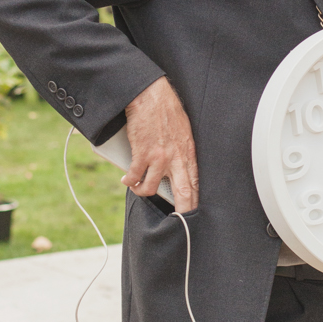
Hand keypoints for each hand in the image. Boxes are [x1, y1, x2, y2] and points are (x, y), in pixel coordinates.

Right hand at [121, 78, 198, 211]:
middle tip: (180, 225)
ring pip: (151, 188)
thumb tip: (176, 170)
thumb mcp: (182, 133)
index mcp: (189, 153)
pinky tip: (126, 180)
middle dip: (182, 212)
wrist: (151, 96)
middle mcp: (177, 158)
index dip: (195, 201)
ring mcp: (159, 158)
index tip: (194, 213)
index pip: (196, 183)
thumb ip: (181, 153)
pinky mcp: (142, 154)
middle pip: (183, 193)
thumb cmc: (167, 112)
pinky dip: (128, 182)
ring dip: (143, 191)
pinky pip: (134, 178)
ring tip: (138, 188)